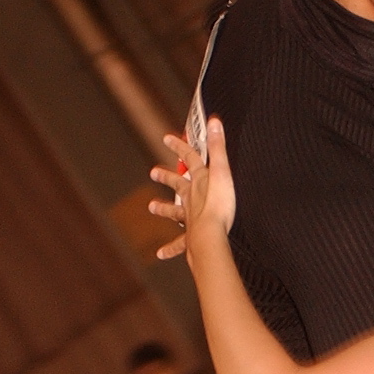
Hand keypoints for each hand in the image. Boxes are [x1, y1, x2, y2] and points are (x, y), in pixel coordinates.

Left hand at [149, 118, 235, 262]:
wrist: (212, 235)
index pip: (189, 158)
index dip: (180, 146)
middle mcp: (191, 198)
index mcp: (200, 182)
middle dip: (167, 177)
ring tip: (152, 207)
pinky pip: (179, 244)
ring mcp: (190, 218)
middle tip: (153, 172)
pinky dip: (170, 249)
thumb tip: (214, 119)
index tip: (167, 138)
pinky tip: (161, 253)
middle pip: (178, 184)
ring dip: (164, 209)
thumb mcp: (222, 171)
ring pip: (175, 212)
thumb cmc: (219, 205)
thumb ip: (219, 146)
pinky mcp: (191, 238)